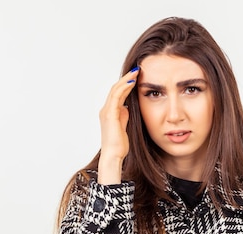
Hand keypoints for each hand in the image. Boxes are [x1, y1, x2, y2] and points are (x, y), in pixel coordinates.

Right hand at [97, 67, 138, 184]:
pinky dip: (124, 88)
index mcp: (109, 113)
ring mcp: (106, 111)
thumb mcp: (124, 126)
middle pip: (115, 88)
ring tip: (136, 72)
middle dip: (126, 78)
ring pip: (115, 89)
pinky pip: (117, 96)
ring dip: (126, 80)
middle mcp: (105, 110)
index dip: (126, 84)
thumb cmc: (119, 145)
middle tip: (137, 70)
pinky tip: (132, 82)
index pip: (117, 94)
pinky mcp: (110, 114)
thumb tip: (127, 107)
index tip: (136, 77)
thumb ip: (124, 116)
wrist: (113, 155)